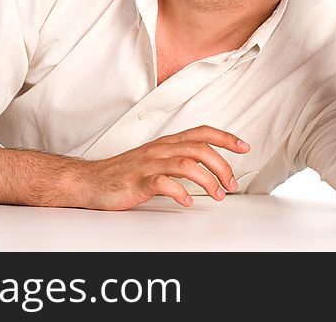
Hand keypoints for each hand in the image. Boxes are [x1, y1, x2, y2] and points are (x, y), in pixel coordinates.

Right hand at [77, 125, 250, 210]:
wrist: (90, 181)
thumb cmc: (124, 173)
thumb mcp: (156, 161)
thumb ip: (180, 161)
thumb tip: (208, 170)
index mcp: (166, 144)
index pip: (201, 132)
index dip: (225, 137)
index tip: (244, 146)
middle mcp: (160, 150)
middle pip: (199, 148)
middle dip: (222, 165)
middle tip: (231, 184)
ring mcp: (148, 164)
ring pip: (186, 163)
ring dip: (207, 180)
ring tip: (216, 195)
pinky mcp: (138, 181)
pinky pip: (162, 183)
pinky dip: (179, 192)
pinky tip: (187, 201)